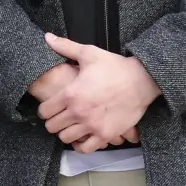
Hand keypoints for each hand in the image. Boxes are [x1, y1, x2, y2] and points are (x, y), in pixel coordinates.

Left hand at [38, 34, 161, 152]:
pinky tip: (83, 137)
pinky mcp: (107, 134)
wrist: (142, 81)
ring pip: (66, 138)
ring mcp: (93, 125)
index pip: (44, 111)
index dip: (43, 109)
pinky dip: (81, 145)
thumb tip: (47, 37)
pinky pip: (86, 149)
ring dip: (65, 133)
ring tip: (70, 126)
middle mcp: (79, 112)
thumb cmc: (114, 67)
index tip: (49, 108)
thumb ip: (65, 47)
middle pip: (52, 126)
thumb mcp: (88, 53)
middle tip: (59, 117)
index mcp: (70, 94)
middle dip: (52, 122)